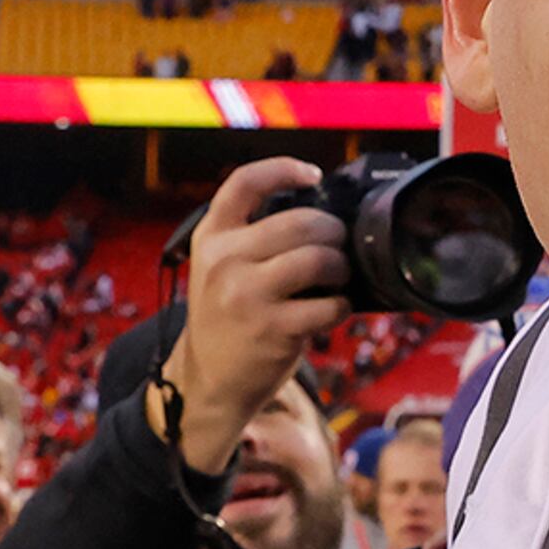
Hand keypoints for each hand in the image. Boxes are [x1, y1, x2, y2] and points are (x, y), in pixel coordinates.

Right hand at [163, 159, 349, 474]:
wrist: (208, 379)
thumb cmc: (226, 315)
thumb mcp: (218, 266)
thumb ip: (252, 235)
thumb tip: (318, 208)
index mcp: (211, 236)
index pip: (245, 182)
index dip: (284, 169)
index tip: (313, 175)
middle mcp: (224, 260)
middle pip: (302, 221)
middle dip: (333, 231)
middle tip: (336, 246)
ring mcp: (246, 295)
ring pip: (319, 258)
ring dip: (341, 266)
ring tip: (337, 277)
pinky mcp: (272, 329)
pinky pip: (329, 304)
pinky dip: (341, 306)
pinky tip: (332, 309)